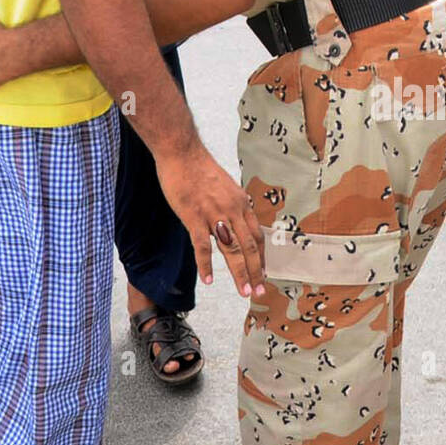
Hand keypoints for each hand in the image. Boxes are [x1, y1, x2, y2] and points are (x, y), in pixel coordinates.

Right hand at [155, 141, 265, 298]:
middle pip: (249, 247)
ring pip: (231, 250)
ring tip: (243, 292)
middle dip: (256, 272)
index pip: (256, 236)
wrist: (182, 151)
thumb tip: (233, 221)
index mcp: (241, 203)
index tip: (263, 274)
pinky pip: (202, 246)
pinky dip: (205, 265)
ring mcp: (214, 213)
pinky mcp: (194, 216)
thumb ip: (230, 205)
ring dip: (239, 273)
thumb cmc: (199, 167)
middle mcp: (232, 210)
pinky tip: (208, 280)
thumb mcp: (224, 185)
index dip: (261, 258)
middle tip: (259, 292)